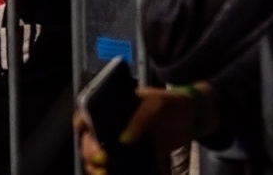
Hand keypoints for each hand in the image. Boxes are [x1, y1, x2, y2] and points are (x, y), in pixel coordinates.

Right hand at [77, 85, 201, 174]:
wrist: (189, 119)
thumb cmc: (168, 104)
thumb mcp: (156, 105)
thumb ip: (141, 118)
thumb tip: (124, 141)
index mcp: (109, 108)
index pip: (84, 116)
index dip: (83, 128)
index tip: (92, 140)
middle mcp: (109, 129)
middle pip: (90, 144)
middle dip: (93, 155)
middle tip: (105, 163)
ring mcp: (119, 146)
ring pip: (101, 162)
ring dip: (102, 170)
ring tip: (110, 174)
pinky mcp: (133, 161)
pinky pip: (121, 171)